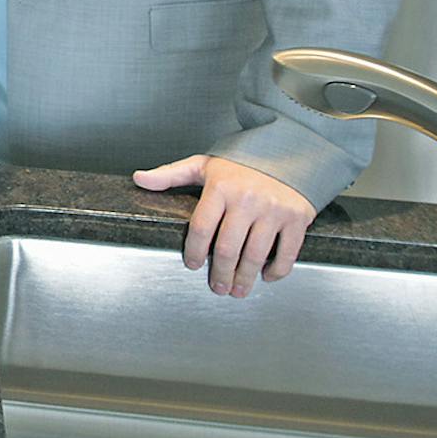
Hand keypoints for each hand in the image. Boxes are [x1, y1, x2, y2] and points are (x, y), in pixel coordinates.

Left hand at [132, 154, 315, 299]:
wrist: (288, 148)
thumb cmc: (243, 161)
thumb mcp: (205, 164)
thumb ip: (171, 174)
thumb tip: (139, 179)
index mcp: (221, 186)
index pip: (200, 228)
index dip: (194, 252)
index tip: (192, 264)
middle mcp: (247, 199)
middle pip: (227, 248)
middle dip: (220, 274)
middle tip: (217, 287)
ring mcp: (274, 209)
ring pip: (255, 255)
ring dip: (244, 278)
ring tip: (237, 289)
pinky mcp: (297, 217)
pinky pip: (287, 253)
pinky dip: (276, 270)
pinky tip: (266, 276)